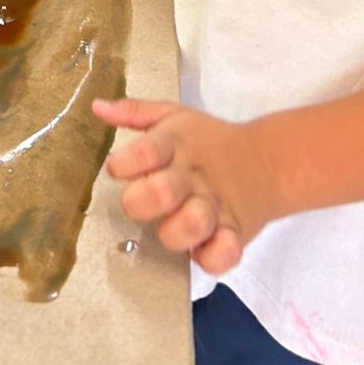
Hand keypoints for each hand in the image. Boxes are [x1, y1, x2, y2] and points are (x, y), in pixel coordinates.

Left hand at [92, 98, 278, 274]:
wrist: (267, 161)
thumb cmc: (208, 141)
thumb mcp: (173, 117)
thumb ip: (135, 112)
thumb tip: (97, 107)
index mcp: (177, 145)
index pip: (146, 150)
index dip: (125, 162)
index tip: (118, 168)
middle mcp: (195, 177)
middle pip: (162, 192)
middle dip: (141, 200)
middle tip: (139, 199)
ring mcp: (217, 207)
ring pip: (193, 224)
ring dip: (175, 229)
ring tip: (170, 224)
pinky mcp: (235, 234)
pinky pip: (224, 254)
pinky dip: (211, 257)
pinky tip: (199, 249)